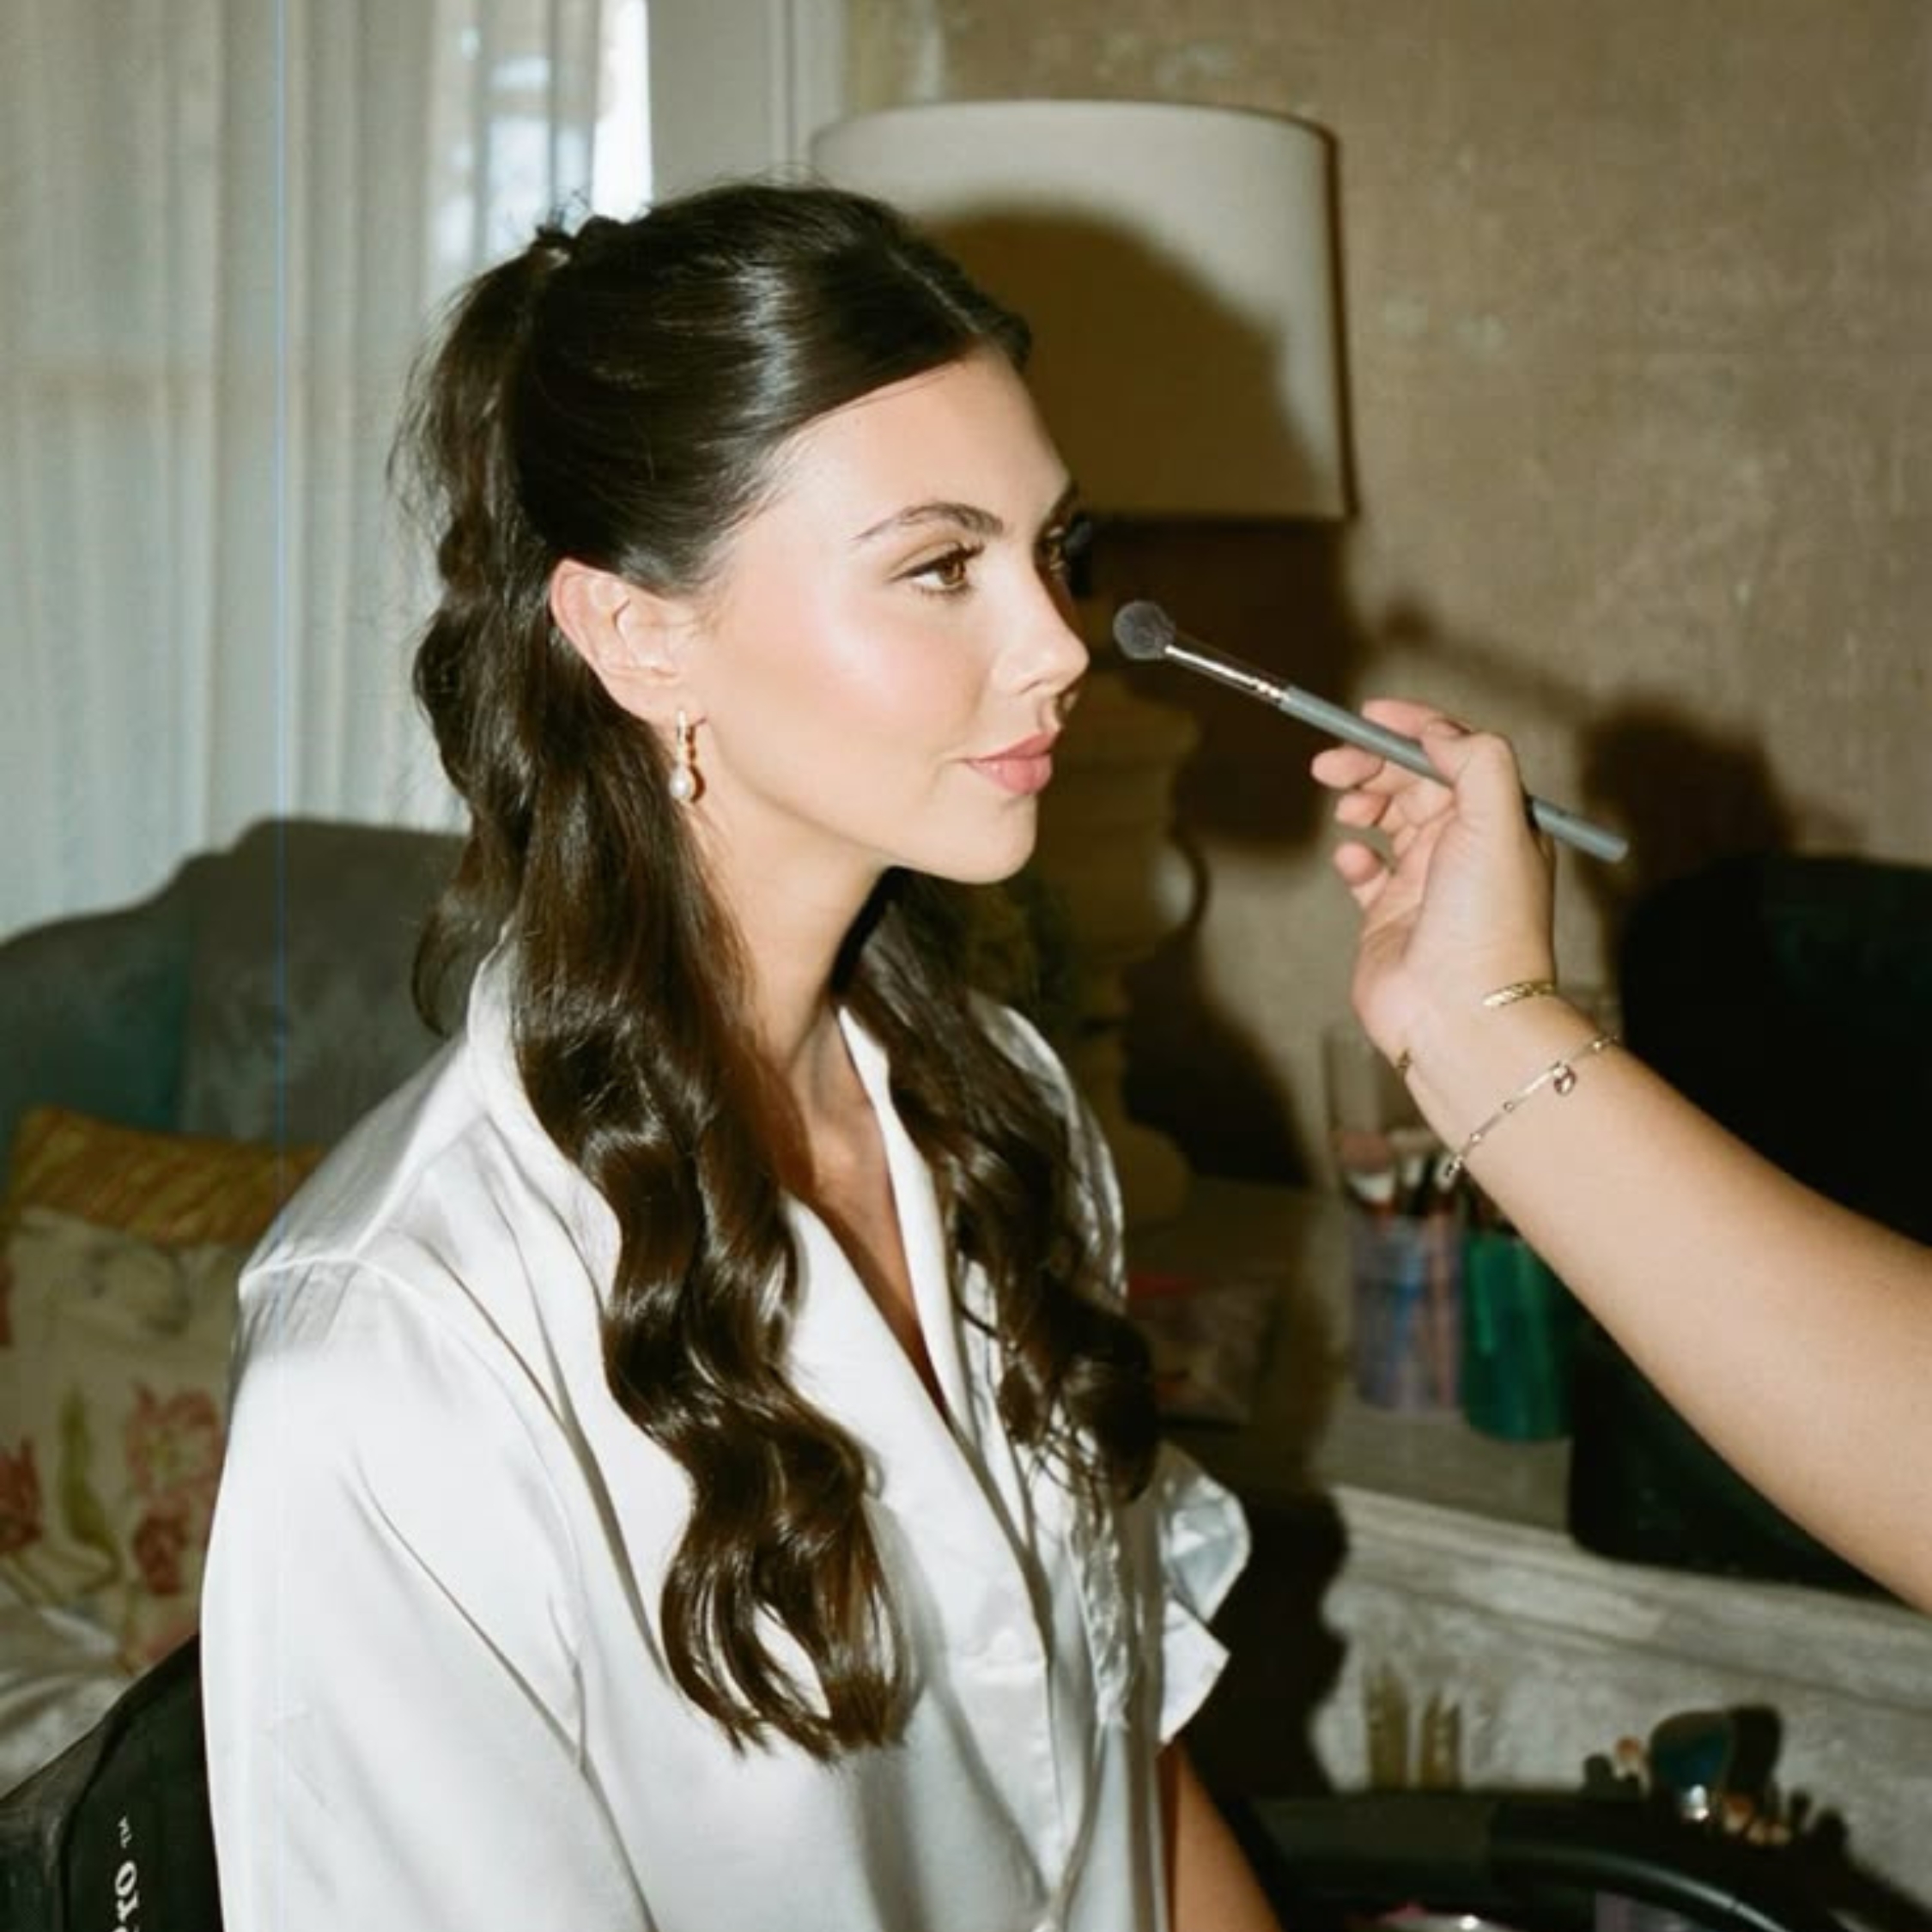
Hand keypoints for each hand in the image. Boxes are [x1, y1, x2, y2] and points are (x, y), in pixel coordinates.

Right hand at [1311, 701, 1557, 1064]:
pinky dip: (1353, 856)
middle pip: (1412, 782)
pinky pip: (1365, 870)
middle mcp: (1463, 847)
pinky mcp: (1388, 916)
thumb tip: (1435, 732)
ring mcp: (1425, 882)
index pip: (1454, 755)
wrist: (1459, 1012)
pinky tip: (1351, 859)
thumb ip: (1474, 761)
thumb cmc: (1486, 922)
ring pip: (1387, 819)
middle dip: (1372, 763)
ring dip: (1362, 799)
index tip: (1370, 714)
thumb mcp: (1499, 821)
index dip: (1413, 728)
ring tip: (1344, 804)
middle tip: (1332, 763)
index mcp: (1497, 821)